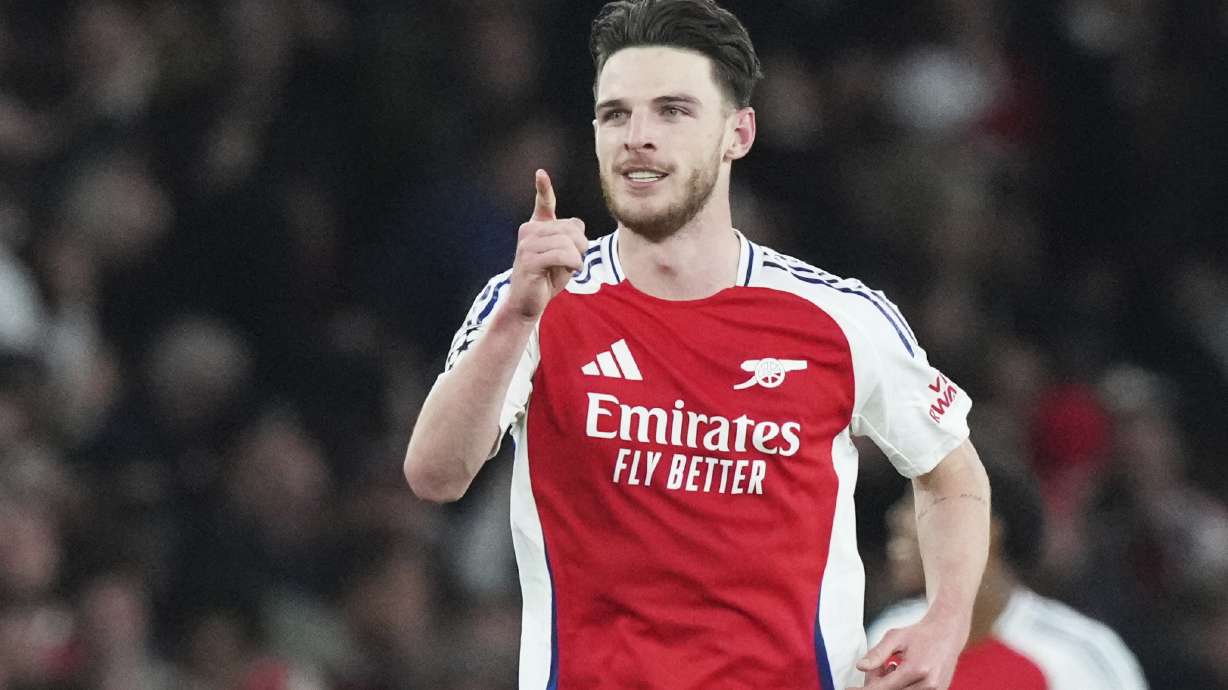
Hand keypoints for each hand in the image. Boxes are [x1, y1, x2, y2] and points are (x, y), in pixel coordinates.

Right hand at [504, 169, 587, 321]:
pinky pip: (562, 254)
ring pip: (568, 241)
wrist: (528, 303)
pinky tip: (572, 270)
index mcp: (536, 227)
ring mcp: (527, 244)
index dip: (543, 188)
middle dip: (581, 245)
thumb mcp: (563, 254)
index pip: (543, 203)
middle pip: (571, 227)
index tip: (540, 173)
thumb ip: (570, 237)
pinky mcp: (529, 259)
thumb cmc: (547, 277)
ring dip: (577, 257)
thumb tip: (577, 225)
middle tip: (576, 261)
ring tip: (571, 267)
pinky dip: (573, 263)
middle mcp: (528, 231)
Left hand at [850, 613, 968, 689]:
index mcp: (916, 669)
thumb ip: (877, 653)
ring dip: (889, 686)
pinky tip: (898, 672)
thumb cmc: (919, 633)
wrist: (948, 633)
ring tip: (890, 668)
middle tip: (877, 670)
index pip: (884, 688)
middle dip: (877, 685)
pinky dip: (901, 687)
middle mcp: (928, 684)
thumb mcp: (895, 637)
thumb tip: (860, 667)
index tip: (850, 689)